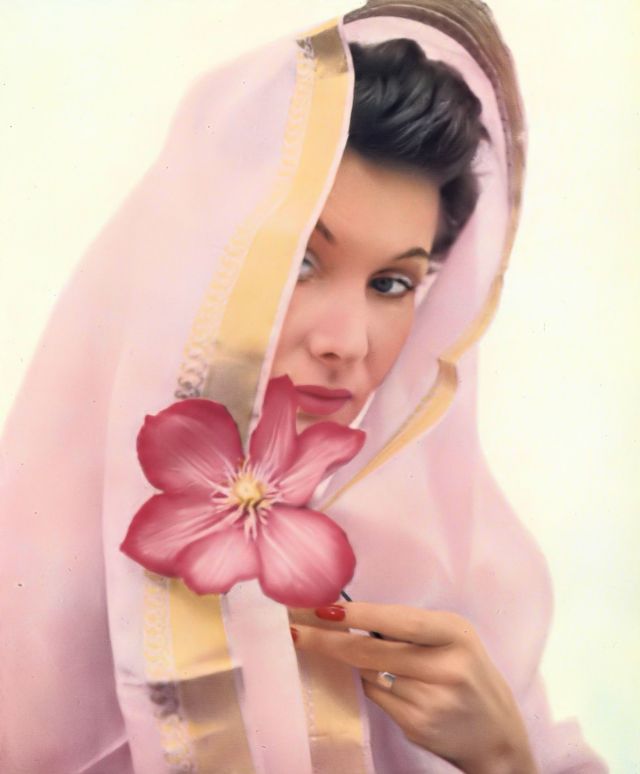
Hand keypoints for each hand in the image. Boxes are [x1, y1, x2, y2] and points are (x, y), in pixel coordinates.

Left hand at [291, 602, 537, 773]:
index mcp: (455, 633)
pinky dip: (375, 687)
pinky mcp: (417, 725)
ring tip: (391, 665)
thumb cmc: (468, 673)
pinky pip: (376, 697)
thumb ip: (411, 627)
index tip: (322, 609)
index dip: (358, 615)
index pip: (398, 621)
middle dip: (328, 640)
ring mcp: (430, 700)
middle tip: (297, 630)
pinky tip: (400, 689)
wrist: (497, 734)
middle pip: (371, 651)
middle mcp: (445, 666)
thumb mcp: (453, 637)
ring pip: (369, 674)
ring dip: (361, 665)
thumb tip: (350, 616)